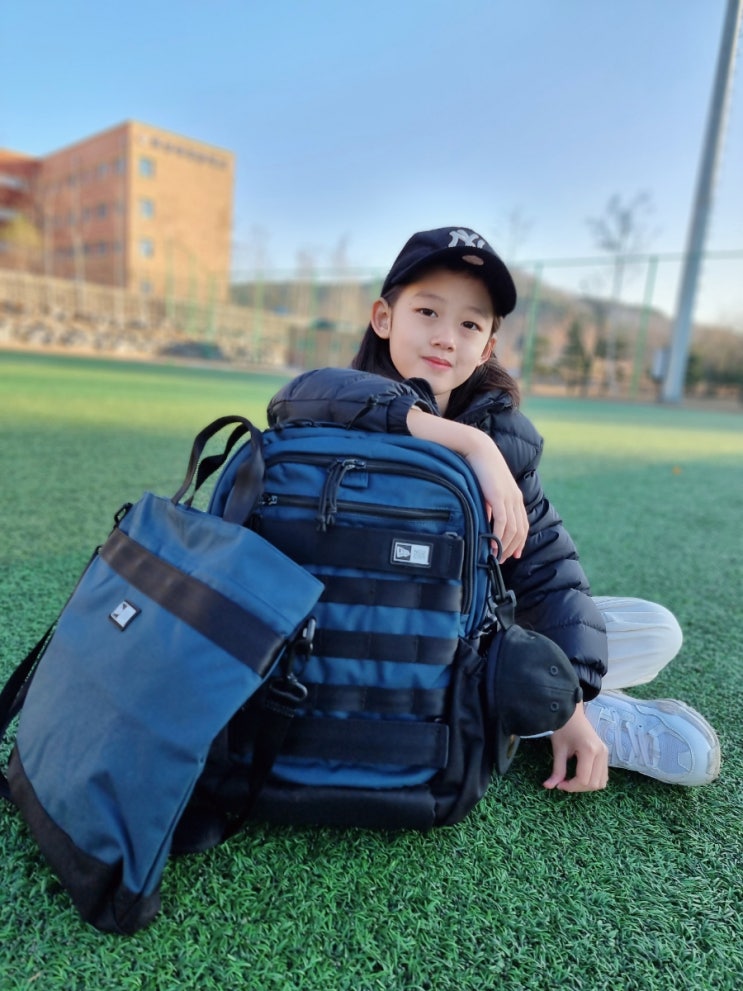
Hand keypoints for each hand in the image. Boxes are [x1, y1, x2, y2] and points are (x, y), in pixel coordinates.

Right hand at [463, 437, 527, 560]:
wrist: (478, 449)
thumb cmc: (480, 467)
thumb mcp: (489, 488)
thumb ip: (490, 504)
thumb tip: (486, 519)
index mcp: (515, 497)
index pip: (523, 525)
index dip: (520, 542)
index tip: (513, 555)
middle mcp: (515, 499)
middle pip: (520, 531)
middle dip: (512, 548)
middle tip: (501, 560)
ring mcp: (509, 498)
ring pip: (512, 530)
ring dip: (504, 546)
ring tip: (496, 557)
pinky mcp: (499, 497)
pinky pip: (502, 522)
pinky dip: (498, 536)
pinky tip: (492, 545)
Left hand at [542, 704, 608, 791]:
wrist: (572, 713)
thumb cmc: (563, 727)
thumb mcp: (559, 749)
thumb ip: (557, 770)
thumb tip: (548, 786)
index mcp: (590, 750)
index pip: (584, 779)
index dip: (571, 786)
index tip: (558, 785)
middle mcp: (601, 753)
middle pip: (594, 784)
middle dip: (578, 787)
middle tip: (563, 783)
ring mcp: (605, 753)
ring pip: (601, 782)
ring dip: (586, 786)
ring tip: (572, 780)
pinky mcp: (605, 753)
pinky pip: (603, 775)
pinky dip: (592, 780)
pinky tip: (580, 775)